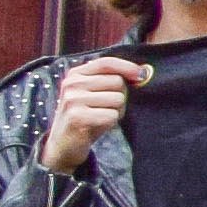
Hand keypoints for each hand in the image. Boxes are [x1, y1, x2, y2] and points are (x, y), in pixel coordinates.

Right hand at [37, 53, 145, 174]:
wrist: (65, 144)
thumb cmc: (86, 116)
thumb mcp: (93, 93)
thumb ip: (110, 80)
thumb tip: (142, 73)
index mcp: (75, 75)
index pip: (107, 62)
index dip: (127, 67)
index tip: (141, 75)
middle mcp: (72, 84)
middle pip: (117, 82)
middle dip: (120, 97)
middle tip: (106, 108)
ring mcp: (73, 100)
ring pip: (118, 99)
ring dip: (117, 111)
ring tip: (100, 117)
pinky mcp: (77, 117)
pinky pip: (112, 115)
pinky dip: (111, 122)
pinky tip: (97, 125)